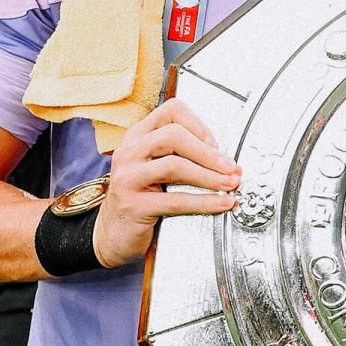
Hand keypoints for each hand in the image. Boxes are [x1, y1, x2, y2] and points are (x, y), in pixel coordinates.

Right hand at [93, 98, 239, 268]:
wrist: (113, 234)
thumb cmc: (142, 197)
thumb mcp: (158, 169)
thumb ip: (184, 157)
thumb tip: (227, 161)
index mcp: (138, 136)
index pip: (171, 111)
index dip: (198, 125)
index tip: (216, 144)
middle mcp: (129, 151)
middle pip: (174, 136)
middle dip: (209, 152)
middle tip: (231, 167)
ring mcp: (128, 177)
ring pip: (174, 166)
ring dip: (209, 176)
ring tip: (231, 185)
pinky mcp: (133, 205)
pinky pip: (175, 200)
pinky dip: (204, 202)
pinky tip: (222, 203)